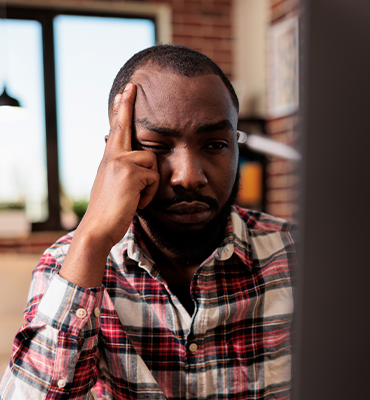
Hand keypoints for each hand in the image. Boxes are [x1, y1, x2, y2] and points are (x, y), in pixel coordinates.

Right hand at [80, 82, 159, 248]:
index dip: (121, 110)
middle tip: (133, 85)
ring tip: (137, 198)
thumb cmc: (109, 213)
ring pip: (152, 161)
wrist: (98, 228)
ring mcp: (120, 163)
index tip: (124, 92)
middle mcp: (112, 156)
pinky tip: (137, 203)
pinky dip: (150, 194)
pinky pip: (154, 177)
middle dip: (127, 105)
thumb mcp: (113, 187)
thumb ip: (122, 171)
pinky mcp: (131, 173)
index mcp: (108, 159)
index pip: (116, 130)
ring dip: (150, 184)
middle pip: (125, 126)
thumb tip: (137, 164)